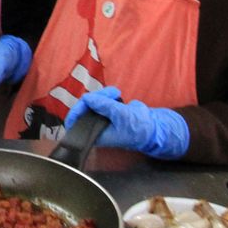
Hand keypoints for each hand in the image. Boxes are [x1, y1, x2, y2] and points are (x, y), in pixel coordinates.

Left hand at [63, 86, 189, 158]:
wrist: (152, 126)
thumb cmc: (137, 127)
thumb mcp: (120, 115)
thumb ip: (103, 106)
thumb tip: (87, 98)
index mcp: (95, 134)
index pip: (76, 123)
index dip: (77, 111)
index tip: (86, 99)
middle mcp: (95, 127)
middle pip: (84, 109)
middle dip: (95, 98)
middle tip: (109, 93)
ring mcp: (101, 119)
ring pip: (93, 102)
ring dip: (103, 95)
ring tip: (115, 93)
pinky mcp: (107, 111)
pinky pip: (101, 100)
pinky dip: (107, 95)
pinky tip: (116, 94)